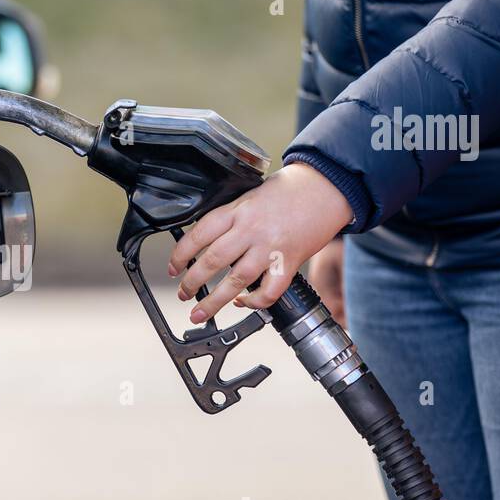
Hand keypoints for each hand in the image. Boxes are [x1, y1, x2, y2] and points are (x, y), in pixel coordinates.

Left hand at [167, 162, 352, 324]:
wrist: (326, 187)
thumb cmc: (290, 190)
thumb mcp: (251, 195)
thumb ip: (232, 217)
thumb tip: (208, 241)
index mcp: (237, 210)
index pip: (198, 235)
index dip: (180, 255)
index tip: (173, 268)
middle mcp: (250, 229)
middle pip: (212, 261)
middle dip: (191, 282)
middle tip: (183, 294)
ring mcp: (270, 247)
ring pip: (236, 280)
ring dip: (214, 301)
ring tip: (201, 313)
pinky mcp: (290, 262)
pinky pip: (269, 290)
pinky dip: (254, 302)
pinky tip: (244, 303)